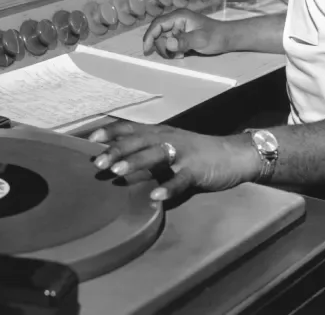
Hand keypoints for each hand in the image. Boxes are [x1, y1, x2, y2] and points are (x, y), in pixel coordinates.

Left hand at [89, 121, 257, 201]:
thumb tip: (118, 161)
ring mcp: (183, 154)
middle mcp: (168, 139)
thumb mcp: (170, 146)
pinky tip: (156, 196)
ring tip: (117, 173)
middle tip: (97, 164)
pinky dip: (168, 188)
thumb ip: (147, 151)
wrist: (234, 154)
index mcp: (160, 133)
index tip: (90, 139)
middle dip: (117, 151)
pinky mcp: (197, 169)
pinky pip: (180, 179)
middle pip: (139, 141)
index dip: (111, 132)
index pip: (131, 128)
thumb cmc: (197, 151)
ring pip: (156, 155)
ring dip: (136, 163)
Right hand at [142, 9, 224, 58]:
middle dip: (162, 46)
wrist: (227, 38)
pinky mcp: (181, 35)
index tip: (146, 49)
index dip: (149, 36)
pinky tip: (182, 54)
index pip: (158, 24)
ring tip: (181, 54)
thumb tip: (167, 43)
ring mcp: (178, 28)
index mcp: (179, 16)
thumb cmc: (215, 36)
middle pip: (158, 33)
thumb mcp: (200, 39)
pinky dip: (173, 51)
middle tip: (172, 56)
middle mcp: (176, 20)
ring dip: (168, 49)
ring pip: (163, 40)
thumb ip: (183, 41)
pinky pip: (170, 43)